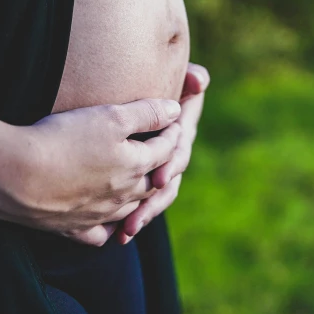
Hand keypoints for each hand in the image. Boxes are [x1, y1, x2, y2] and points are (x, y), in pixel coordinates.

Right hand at [0, 99, 181, 245]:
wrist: (16, 175)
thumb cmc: (64, 139)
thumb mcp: (110, 116)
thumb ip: (146, 113)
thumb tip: (174, 109)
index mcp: (135, 166)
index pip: (166, 149)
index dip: (171, 132)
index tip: (172, 119)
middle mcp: (123, 196)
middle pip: (153, 184)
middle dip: (163, 167)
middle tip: (163, 155)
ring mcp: (98, 215)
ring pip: (130, 211)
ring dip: (140, 199)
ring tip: (139, 186)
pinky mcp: (72, 228)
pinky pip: (98, 234)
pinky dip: (108, 228)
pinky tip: (104, 221)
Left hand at [117, 63, 209, 243]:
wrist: (122, 78)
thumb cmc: (144, 79)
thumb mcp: (164, 80)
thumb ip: (185, 78)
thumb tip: (199, 78)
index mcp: (177, 130)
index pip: (178, 150)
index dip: (171, 163)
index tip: (159, 176)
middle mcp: (168, 152)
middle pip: (166, 182)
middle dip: (153, 201)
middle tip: (136, 217)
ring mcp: (152, 169)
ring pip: (153, 197)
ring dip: (143, 215)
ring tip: (126, 231)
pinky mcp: (135, 180)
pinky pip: (135, 205)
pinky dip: (126, 220)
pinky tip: (115, 236)